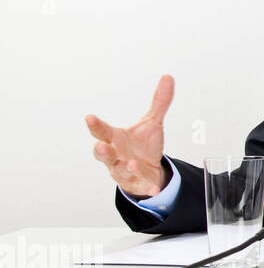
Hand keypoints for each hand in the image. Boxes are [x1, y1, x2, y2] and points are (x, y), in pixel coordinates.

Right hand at [85, 75, 173, 197]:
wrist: (148, 170)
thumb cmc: (143, 145)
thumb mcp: (152, 122)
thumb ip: (159, 102)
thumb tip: (168, 77)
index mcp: (115, 139)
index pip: (102, 131)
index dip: (95, 125)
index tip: (90, 117)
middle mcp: (115, 155)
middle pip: (103, 154)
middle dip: (101, 151)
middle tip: (102, 146)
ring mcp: (124, 171)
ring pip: (120, 171)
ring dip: (126, 167)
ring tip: (134, 164)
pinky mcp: (136, 184)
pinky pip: (140, 187)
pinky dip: (147, 188)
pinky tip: (154, 190)